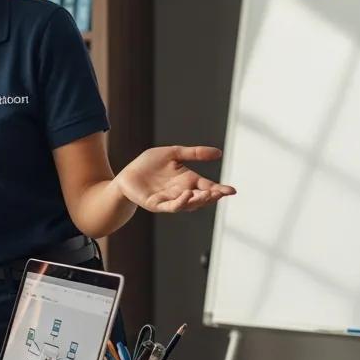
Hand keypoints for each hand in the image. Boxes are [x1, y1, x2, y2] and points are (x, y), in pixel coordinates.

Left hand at [115, 146, 236, 212]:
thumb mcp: (173, 154)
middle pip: (201, 198)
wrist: (127, 174)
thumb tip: (219, 153)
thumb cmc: (148, 164)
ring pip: (189, 204)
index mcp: (188, 180)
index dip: (220, 189)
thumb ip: (194, 153)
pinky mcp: (157, 204)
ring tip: (208, 194)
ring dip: (199, 201)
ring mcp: (170, 200)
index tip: (232, 191)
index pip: (208, 186)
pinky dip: (181, 202)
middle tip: (221, 193)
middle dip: (212, 196)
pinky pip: (172, 206)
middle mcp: (182, 192)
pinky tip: (187, 194)